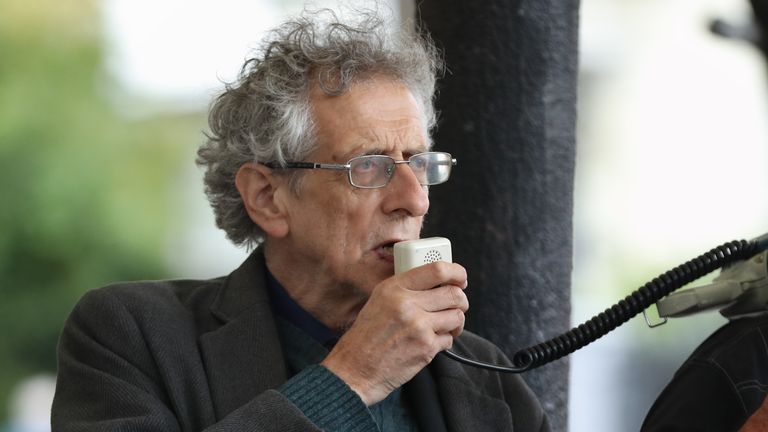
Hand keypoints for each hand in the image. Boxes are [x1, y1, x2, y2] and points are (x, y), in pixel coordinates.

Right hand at [320, 261, 467, 405]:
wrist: (356, 368)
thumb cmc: (367, 336)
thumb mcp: (379, 300)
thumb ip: (405, 288)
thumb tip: (438, 281)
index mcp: (394, 288)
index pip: (437, 270)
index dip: (456, 272)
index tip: (460, 278)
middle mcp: (407, 304)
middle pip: (453, 293)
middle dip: (460, 300)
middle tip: (457, 304)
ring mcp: (418, 326)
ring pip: (457, 316)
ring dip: (455, 321)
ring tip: (445, 325)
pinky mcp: (426, 348)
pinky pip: (449, 339)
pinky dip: (444, 341)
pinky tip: (430, 342)